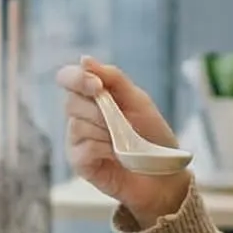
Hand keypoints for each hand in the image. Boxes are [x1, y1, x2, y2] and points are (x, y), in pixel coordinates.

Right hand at [57, 56, 191, 224]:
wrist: (164, 173)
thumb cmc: (152, 135)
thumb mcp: (138, 100)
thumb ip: (113, 78)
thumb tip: (84, 59)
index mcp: (92, 97)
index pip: (68, 78)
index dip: (76, 78)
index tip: (96, 86)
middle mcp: (80, 116)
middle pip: (72, 102)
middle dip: (101, 111)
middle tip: (123, 122)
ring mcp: (77, 140)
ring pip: (78, 126)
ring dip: (107, 132)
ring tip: (124, 142)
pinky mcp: (80, 162)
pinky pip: (83, 149)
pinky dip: (104, 150)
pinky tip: (116, 155)